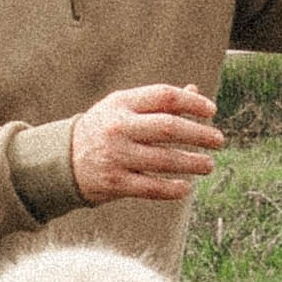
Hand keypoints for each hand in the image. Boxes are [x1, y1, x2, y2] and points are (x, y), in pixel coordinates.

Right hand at [69, 84, 224, 204]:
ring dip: (193, 163)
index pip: (164, 96)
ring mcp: (116, 156)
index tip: (211, 111)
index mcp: (121, 104)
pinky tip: (187, 187)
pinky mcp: (115, 183)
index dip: (192, 102)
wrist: (62, 160)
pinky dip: (173, 189)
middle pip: (168, 128)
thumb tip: (196, 92)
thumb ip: (158, 102)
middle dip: (199, 134)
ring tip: (209, 165)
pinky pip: (152, 188)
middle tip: (219, 140)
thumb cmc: (104, 129)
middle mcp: (118, 128)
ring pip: (164, 160)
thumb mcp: (124, 108)